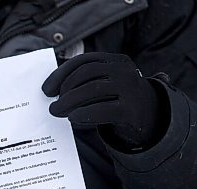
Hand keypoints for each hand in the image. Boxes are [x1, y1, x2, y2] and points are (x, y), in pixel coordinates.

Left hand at [42, 52, 164, 150]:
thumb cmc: (118, 101)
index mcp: (116, 61)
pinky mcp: (131, 110)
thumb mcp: (104, 86)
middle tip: (53, 105)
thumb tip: (51, 91)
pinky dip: (85, 113)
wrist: (150, 119)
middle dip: (64, 89)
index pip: (83, 61)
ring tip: (57, 112)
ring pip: (93, 89)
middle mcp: (124, 71)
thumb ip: (84, 84)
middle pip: (86, 73)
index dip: (60, 74)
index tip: (46, 89)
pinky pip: (104, 110)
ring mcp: (130, 89)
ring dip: (69, 101)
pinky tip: (73, 118)